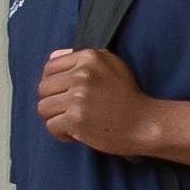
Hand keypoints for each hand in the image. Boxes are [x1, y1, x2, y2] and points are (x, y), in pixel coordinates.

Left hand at [37, 49, 164, 154]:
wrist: (146, 124)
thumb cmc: (129, 98)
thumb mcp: (113, 66)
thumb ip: (83, 59)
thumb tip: (53, 56)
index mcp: (90, 58)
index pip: (50, 67)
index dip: (55, 84)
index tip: (69, 95)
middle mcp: (83, 74)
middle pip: (43, 88)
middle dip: (54, 102)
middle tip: (72, 111)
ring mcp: (78, 97)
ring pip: (43, 107)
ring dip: (56, 118)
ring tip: (74, 122)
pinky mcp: (76, 119)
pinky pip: (51, 126)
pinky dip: (61, 134)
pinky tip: (77, 133)